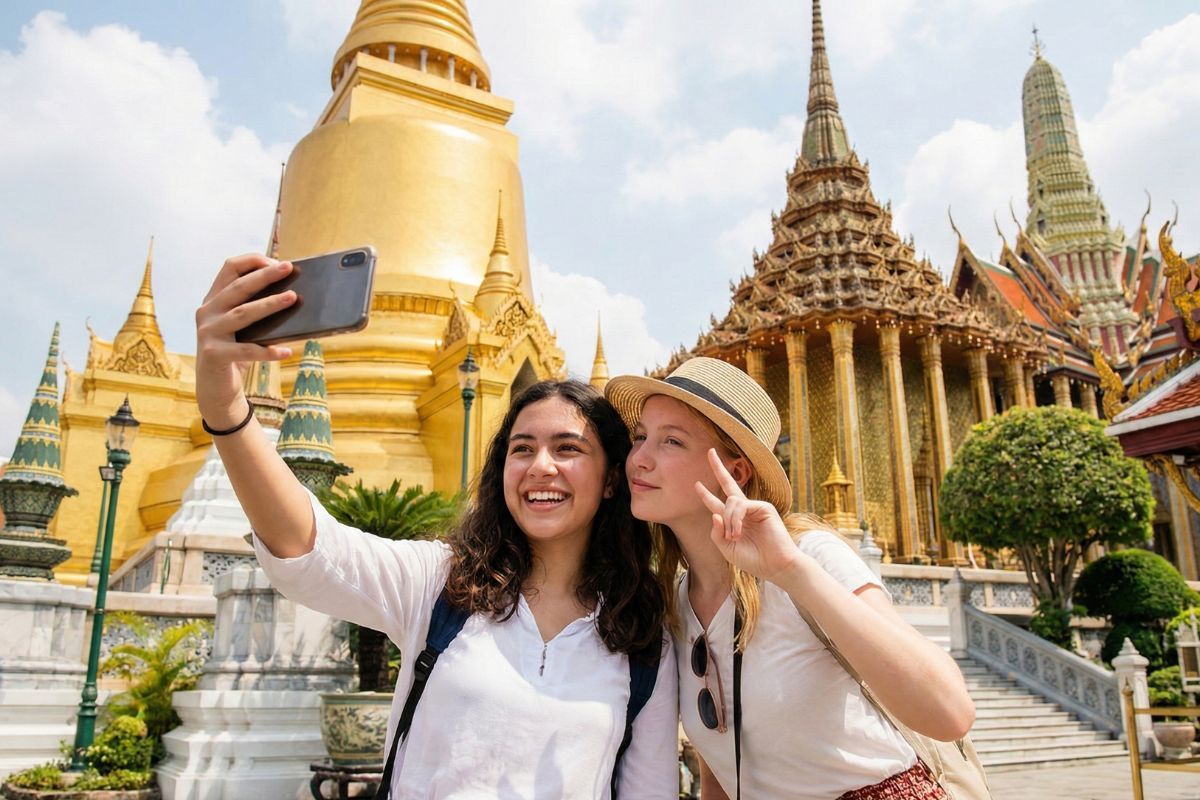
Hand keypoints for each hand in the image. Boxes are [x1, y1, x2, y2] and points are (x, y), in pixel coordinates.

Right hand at [194, 254, 294, 425]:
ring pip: (242, 314)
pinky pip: (246, 351)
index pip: (229, 268)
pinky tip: (286, 352)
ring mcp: (208, 332)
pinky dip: (268, 351)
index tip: (277, 261)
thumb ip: (256, 309)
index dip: (253, 261)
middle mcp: (207, 312)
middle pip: (238, 287)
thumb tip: (293, 294)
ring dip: (269, 304)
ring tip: (292, 298)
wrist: (215, 387)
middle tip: (288, 268)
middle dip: (264, 276)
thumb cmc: (236, 351)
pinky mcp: (213, 354)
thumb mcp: (243, 327)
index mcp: (214, 299)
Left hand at [694, 448, 805, 585]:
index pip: (717, 503)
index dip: (706, 495)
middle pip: (728, 483)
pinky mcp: (763, 507)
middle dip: (718, 467)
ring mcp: (754, 507)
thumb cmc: (753, 560)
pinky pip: (740, 506)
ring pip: (730, 502)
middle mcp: (744, 510)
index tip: (696, 484)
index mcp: (734, 520)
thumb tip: (713, 514)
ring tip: (733, 537)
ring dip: (727, 520)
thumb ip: (717, 533)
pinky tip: (737, 532)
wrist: (775, 566)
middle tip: (709, 452)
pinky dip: (734, 520)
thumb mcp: (727, 549)